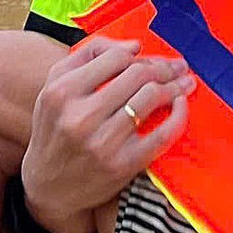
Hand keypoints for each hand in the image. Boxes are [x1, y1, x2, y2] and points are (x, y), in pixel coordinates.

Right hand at [21, 38, 194, 232]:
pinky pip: (162, 134)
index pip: (115, 57)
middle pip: (137, 75)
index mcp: (62, 92)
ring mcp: (103, 142)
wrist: (48, 186)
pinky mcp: (123, 165)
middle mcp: (80, 116)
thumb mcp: (54, 88)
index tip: (152, 58)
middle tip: (179, 67)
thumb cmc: (55, 130)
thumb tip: (134, 45)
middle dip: (164, 67)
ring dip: (175, 86)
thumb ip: (87, 56)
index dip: (140, 54)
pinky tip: (181, 105)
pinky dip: (178, 115)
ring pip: (151, 97)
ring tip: (185, 82)